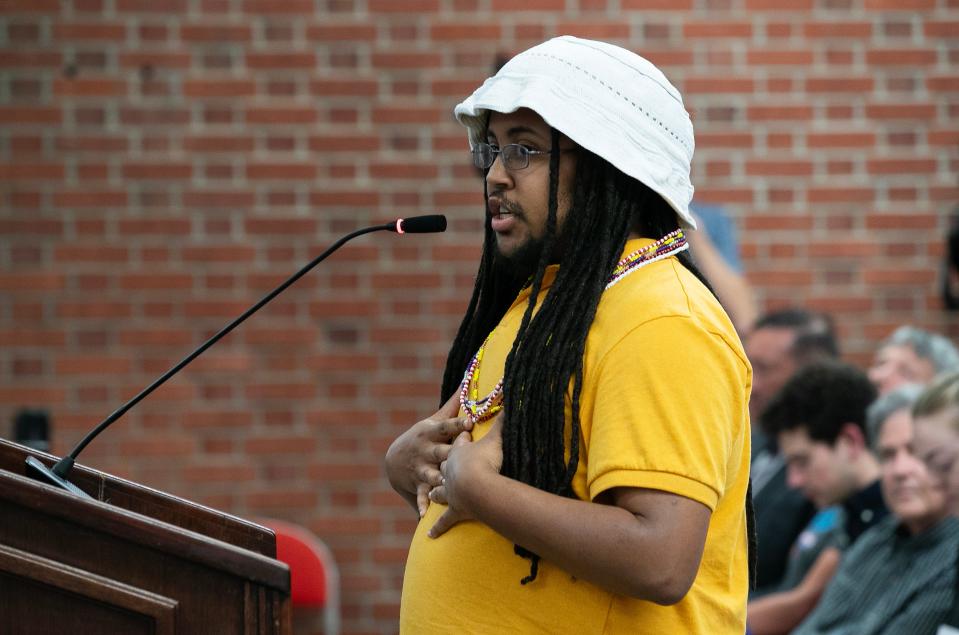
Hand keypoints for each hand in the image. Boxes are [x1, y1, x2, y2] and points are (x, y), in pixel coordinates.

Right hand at [385, 393, 472, 517]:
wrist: (394, 461)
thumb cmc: (423, 437)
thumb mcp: (433, 420)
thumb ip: (452, 405)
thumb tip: (468, 381)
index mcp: (432, 433)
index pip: (446, 426)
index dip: (457, 424)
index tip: (469, 423)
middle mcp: (426, 450)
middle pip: (441, 452)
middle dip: (449, 455)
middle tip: (460, 457)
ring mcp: (420, 468)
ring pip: (431, 475)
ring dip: (437, 480)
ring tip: (446, 485)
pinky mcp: (417, 485)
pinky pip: (421, 496)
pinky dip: (422, 505)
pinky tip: (425, 515)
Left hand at [429, 416, 503, 537]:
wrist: (476, 486)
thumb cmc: (485, 461)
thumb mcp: (496, 438)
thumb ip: (504, 422)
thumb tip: (511, 399)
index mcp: (459, 452)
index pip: (459, 442)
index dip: (461, 437)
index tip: (462, 433)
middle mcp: (450, 471)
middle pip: (444, 465)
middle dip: (442, 464)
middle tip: (442, 465)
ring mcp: (450, 491)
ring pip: (439, 490)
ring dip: (436, 492)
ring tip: (432, 494)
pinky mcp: (454, 510)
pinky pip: (444, 520)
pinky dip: (438, 527)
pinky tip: (430, 535)